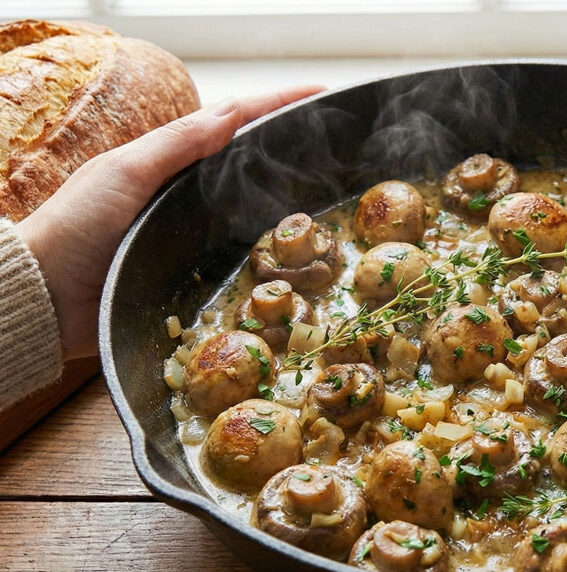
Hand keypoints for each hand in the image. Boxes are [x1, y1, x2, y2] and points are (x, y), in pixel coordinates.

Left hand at [13, 86, 324, 359]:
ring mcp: (192, 236)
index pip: (232, 123)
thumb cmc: (77, 228)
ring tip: (332, 193)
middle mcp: (186, 196)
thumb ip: (175, 144)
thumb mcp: (123, 174)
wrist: (45, 299)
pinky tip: (300, 254)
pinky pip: (244, 259)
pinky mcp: (194, 277)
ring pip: (252, 211)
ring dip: (289, 202)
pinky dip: (273, 253)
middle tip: (338, 146)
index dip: (276, 106)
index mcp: (169, 162)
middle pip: (249, 164)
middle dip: (292, 150)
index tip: (320, 94)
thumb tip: (230, 113)